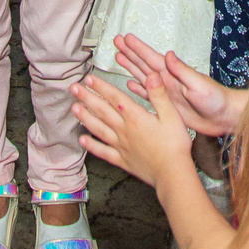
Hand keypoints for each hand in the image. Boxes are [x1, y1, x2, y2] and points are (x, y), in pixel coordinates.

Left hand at [71, 63, 196, 185]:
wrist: (172, 173)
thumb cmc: (174, 145)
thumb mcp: (172, 115)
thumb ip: (159, 94)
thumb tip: (152, 75)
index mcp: (136, 117)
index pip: (114, 97)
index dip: (101, 87)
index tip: (89, 79)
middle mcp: (124, 130)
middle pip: (102, 111)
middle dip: (87, 98)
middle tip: (73, 89)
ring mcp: (121, 146)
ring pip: (99, 129)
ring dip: (85, 118)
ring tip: (74, 109)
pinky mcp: (122, 160)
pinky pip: (103, 151)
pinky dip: (92, 145)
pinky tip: (83, 140)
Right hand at [116, 36, 241, 138]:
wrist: (225, 117)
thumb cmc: (217, 99)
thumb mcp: (199, 84)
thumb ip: (183, 70)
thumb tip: (168, 54)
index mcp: (174, 74)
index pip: (152, 58)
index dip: (138, 48)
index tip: (125, 37)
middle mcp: (168, 81)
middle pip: (144, 64)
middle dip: (130, 53)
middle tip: (116, 41)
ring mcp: (167, 92)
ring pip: (143, 77)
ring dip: (131, 67)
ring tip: (119, 57)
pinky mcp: (168, 105)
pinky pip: (149, 95)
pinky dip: (139, 89)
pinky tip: (130, 85)